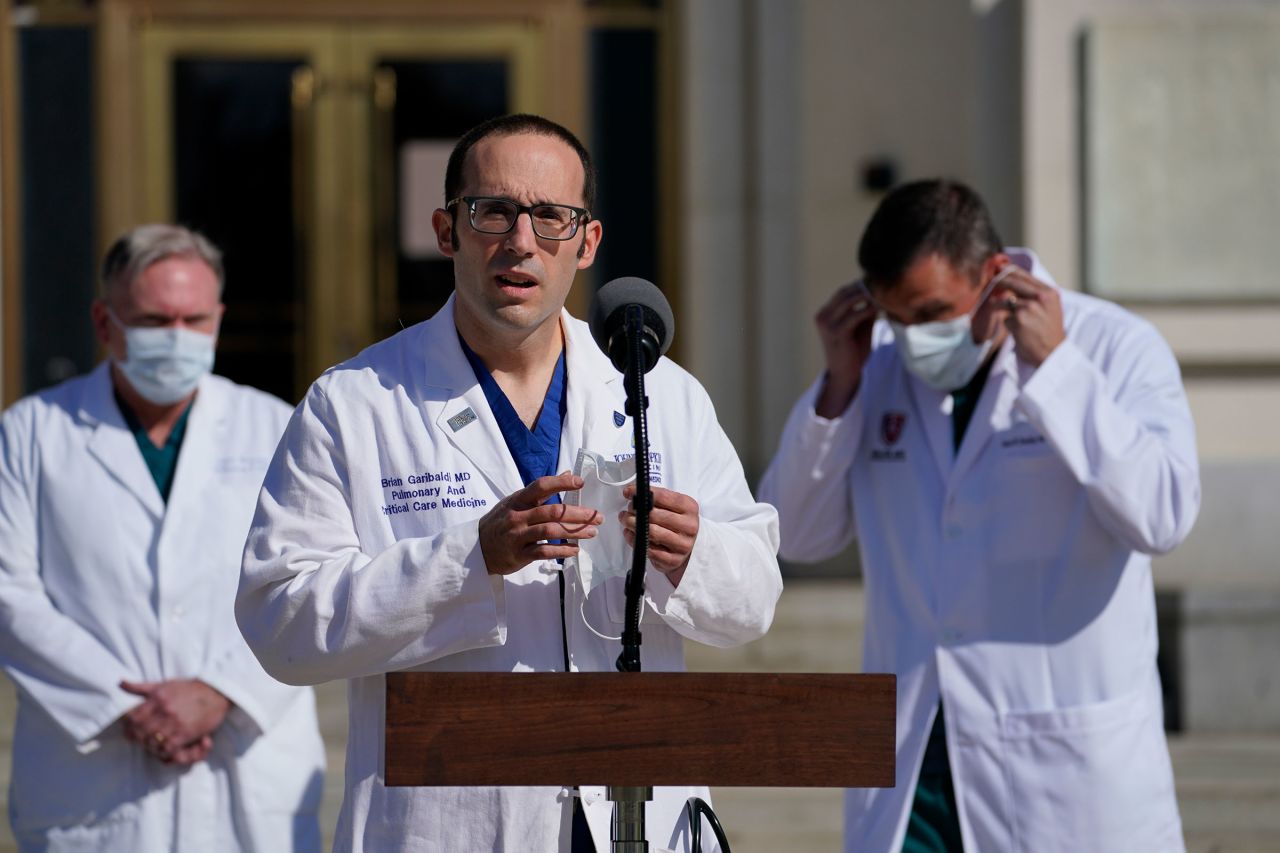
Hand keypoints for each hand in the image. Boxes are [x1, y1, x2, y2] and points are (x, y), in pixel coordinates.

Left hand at [121, 679, 229, 764]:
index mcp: (157, 698)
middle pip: (140, 732)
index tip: (128, 728)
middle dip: (136, 737)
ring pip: (152, 742)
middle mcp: (165, 711)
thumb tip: (121, 683)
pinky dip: (163, 751)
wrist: (216, 693)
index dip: (127, 726)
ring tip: (150, 742)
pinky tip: (163, 747)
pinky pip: (168, 748)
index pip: (133, 717)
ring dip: (149, 745)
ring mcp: (175, 723)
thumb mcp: (164, 684)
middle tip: (138, 738)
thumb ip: (141, 687)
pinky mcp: (186, 733)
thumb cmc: (189, 688)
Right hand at [479, 472, 602, 575]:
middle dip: (578, 514)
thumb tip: (566, 472)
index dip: (561, 483)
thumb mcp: (515, 502)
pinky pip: (544, 552)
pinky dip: (562, 551)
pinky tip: (575, 550)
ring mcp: (518, 536)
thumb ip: (541, 491)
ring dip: (574, 532)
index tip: (580, 482)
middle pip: (553, 511)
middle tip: (597, 517)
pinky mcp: (519, 555)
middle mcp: (518, 516)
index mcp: (518, 500)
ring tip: (591, 533)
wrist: (475, 549)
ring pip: (551, 532)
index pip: (541, 486)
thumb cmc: (500, 522)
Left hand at [620, 484, 699, 586]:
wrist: (688, 547)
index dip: (642, 493)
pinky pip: (649, 550)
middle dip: (636, 512)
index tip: (629, 492)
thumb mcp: (672, 506)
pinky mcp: (673, 560)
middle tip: (627, 511)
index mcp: (689, 508)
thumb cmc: (676, 523)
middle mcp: (689, 526)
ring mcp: (683, 545)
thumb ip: (655, 497)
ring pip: (651, 533)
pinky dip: (635, 541)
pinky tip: (632, 535)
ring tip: (626, 521)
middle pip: (655, 515)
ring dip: (633, 526)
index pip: (663, 496)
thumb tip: (631, 491)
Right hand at [815, 281, 877, 416]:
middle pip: (845, 293)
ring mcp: (827, 324)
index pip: (843, 292)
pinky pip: (855, 314)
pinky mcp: (837, 332)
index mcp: (824, 314)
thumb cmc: (853, 351)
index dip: (860, 286)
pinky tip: (881, 307)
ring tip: (884, 294)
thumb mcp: (859, 326)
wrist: (845, 374)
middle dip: (864, 287)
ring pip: (850, 300)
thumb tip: (879, 293)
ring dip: (868, 295)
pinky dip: (869, 309)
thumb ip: (865, 310)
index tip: (878, 283)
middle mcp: (822, 316)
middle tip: (883, 284)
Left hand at [983, 267, 1065, 367]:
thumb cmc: (1048, 330)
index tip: (998, 267)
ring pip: (1004, 302)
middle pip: (1011, 282)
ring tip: (1018, 322)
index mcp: (1049, 292)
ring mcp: (1028, 307)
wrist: (1052, 352)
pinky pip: (1005, 318)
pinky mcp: (1018, 319)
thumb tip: (1010, 281)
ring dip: (1004, 310)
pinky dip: (1009, 325)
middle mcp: (1040, 297)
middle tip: (990, 281)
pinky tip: (1021, 333)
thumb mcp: (1049, 307)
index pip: (1024, 275)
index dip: (1009, 270)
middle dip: (998, 281)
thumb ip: (1034, 294)